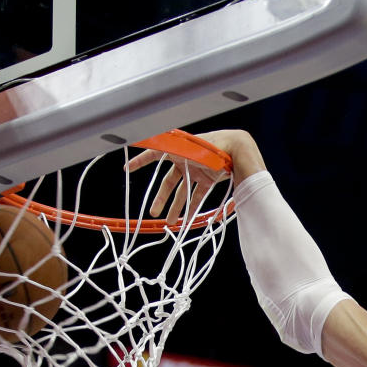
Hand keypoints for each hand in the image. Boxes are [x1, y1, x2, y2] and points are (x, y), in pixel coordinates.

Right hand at [126, 130, 265, 218]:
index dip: (141, 161)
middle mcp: (186, 160)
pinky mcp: (208, 178)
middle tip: (153, 212)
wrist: (238, 149)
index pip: (155, 154)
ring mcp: (197, 170)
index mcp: (179, 150)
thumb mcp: (191, 148)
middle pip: (169, 182)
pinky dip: (193, 206)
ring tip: (169, 221)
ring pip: (183, 191)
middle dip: (161, 197)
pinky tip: (188, 219)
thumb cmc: (216, 145)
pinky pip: (197, 194)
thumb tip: (150, 144)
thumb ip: (172, 149)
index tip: (128, 169)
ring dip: (176, 206)